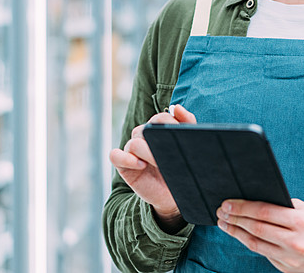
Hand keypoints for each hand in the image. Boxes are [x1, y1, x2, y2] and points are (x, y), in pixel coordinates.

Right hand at [109, 104, 196, 229]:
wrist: (172, 196)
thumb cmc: (179, 170)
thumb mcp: (187, 148)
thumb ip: (186, 125)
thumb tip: (178, 107)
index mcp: (157, 130)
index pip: (160, 118)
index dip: (169, 122)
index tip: (179, 133)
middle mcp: (142, 137)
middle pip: (145, 129)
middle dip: (158, 139)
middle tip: (172, 150)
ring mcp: (131, 151)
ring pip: (134, 143)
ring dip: (148, 153)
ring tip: (160, 163)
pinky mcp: (123, 165)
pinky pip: (115, 156)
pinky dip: (126, 158)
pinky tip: (140, 164)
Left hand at [216, 198, 303, 272]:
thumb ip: (283, 206)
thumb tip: (254, 199)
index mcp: (302, 222)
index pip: (264, 212)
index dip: (242, 207)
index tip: (227, 203)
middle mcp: (295, 242)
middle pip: (256, 229)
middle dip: (234, 219)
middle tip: (221, 211)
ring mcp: (290, 259)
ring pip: (255, 244)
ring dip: (236, 233)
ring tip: (224, 223)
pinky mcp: (287, 269)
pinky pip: (263, 253)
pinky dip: (249, 242)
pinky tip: (241, 234)